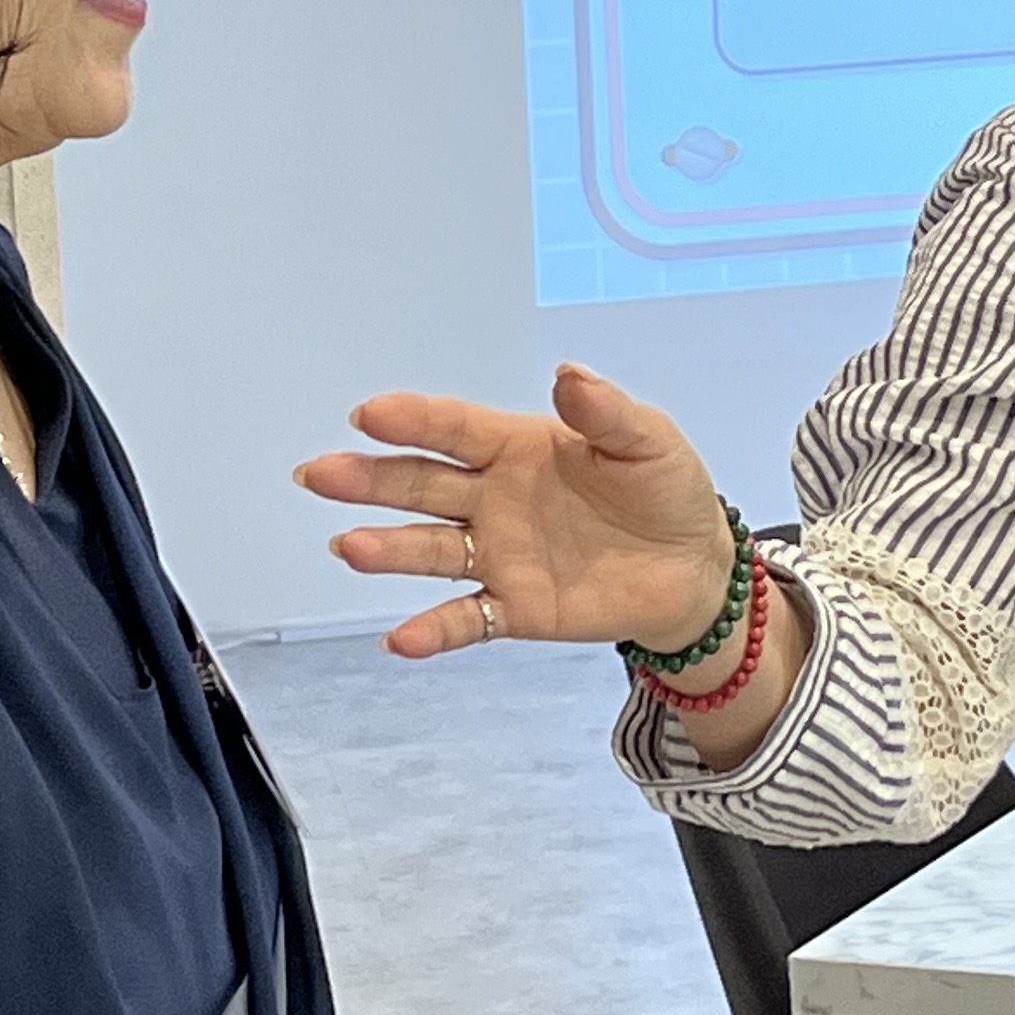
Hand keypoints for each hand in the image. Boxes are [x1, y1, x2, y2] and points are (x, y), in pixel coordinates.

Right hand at [297, 364, 736, 660]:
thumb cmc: (666, 491)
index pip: (455, 429)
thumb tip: (569, 375)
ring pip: (431, 549)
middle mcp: (494, 498)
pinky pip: (465, 619)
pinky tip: (399, 639)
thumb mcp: (648, 441)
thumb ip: (605, 413)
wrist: (695, 567)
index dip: (412, 420)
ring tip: (350, 548)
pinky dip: (431, 631)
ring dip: (389, 549)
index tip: (368, 414)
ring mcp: (499, 554)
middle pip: (421, 485)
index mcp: (519, 446)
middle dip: (369, 479)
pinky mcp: (515, 607)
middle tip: (319, 473)